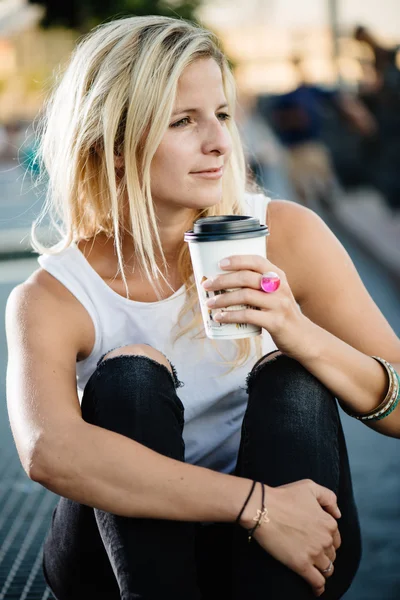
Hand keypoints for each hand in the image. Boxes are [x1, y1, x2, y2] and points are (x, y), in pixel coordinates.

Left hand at [202, 255, 307, 356]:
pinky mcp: (276, 322)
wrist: (303, 336)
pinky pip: (248, 316)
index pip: (257, 261)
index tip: (219, 264)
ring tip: (210, 303)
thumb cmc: (280, 313)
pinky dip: (230, 316)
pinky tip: (220, 317)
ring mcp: (278, 304)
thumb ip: (257, 285)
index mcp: (278, 276)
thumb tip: (222, 281)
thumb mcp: (274, 293)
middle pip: (247, 277)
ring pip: (245, 295)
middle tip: (207, 285)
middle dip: (223, 280)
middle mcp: (279, 287)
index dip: (237, 260)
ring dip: (223, 298)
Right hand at [240, 480, 341, 596]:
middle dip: (325, 554)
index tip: (318, 540)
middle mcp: (325, 539)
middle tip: (313, 553)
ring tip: (315, 570)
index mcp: (328, 522)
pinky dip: (319, 587)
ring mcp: (314, 553)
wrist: (263, 508)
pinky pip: (317, 582)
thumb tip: (338, 514)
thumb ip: (329, 497)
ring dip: (323, 570)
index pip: (336, 538)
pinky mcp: (302, 565)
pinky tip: (317, 589)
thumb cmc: (284, 496)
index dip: (328, 540)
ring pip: (327, 569)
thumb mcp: (309, 486)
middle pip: (332, 554)